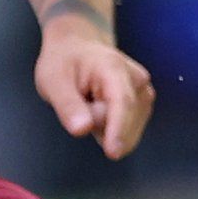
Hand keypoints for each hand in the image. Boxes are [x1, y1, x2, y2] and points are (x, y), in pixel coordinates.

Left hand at [36, 7, 154, 158]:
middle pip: (122, 121)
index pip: (122, 103)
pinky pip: (126, 130)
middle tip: (81, 100)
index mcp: (114, 67)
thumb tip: (82, 129)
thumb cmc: (64, 61)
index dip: (118, 129)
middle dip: (98, 124)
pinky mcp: (144, 105)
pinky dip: (109, 127)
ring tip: (90, 102)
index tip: (113, 153)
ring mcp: (144, 92)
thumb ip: (67, 106)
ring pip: (125, 129)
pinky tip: (99, 108)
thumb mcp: (53, 81)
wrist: (78, 46)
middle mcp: (137, 79)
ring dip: (103, 126)